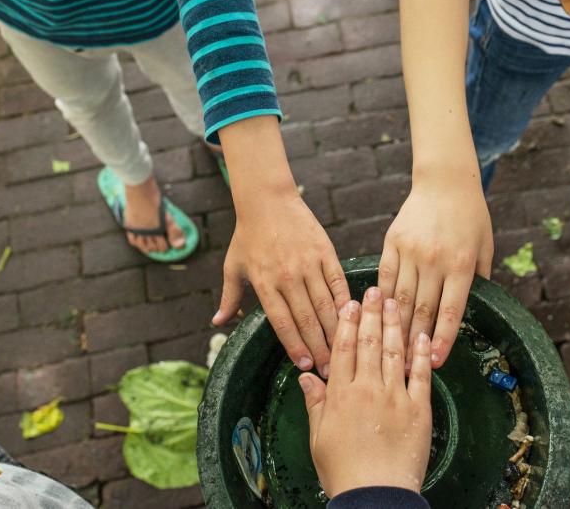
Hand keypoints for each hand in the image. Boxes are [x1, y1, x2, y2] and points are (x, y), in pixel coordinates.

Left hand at [213, 116, 350, 378]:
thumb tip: (218, 322)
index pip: (282, 322)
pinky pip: (338, 283)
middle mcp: (287, 276)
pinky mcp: (325, 252)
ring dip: (334, 330)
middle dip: (318, 347)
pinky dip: (345, 302)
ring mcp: (308, 264)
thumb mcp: (233, 266)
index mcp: (264, 282)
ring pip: (325, 304)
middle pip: (306, 319)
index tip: (304, 365)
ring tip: (342, 350)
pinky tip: (352, 318)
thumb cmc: (248, 236)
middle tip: (328, 369)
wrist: (268, 200)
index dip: (294, 346)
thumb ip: (229, 297)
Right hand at [300, 287, 432, 496]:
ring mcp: (395, 397)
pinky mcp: (418, 409)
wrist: (375, 494)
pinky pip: (420, 375)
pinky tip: (421, 335)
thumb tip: (306, 376)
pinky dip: (421, 354)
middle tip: (374, 290)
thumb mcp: (318, 438)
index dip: (346, 323)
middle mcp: (368, 389)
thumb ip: (315, 403)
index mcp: (340, 395)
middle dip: (371, 314)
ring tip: (394, 302)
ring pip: (394, 352)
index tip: (349, 303)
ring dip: (394, 324)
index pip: (343, 348)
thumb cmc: (343, 471)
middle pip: (369, 343)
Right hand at [379, 176, 492, 368]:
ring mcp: (411, 251)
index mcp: (461, 264)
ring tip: (391, 349)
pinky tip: (378, 316)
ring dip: (396, 326)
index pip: (450, 310)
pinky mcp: (393, 242)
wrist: (445, 182)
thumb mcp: (485, 248)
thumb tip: (468, 312)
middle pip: (422, 309)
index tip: (436, 362)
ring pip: (400, 298)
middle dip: (415, 341)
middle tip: (407, 367)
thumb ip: (479, 280)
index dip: (443, 339)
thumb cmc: (471, 217)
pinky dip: (382, 299)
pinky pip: (385, 277)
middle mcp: (435, 260)